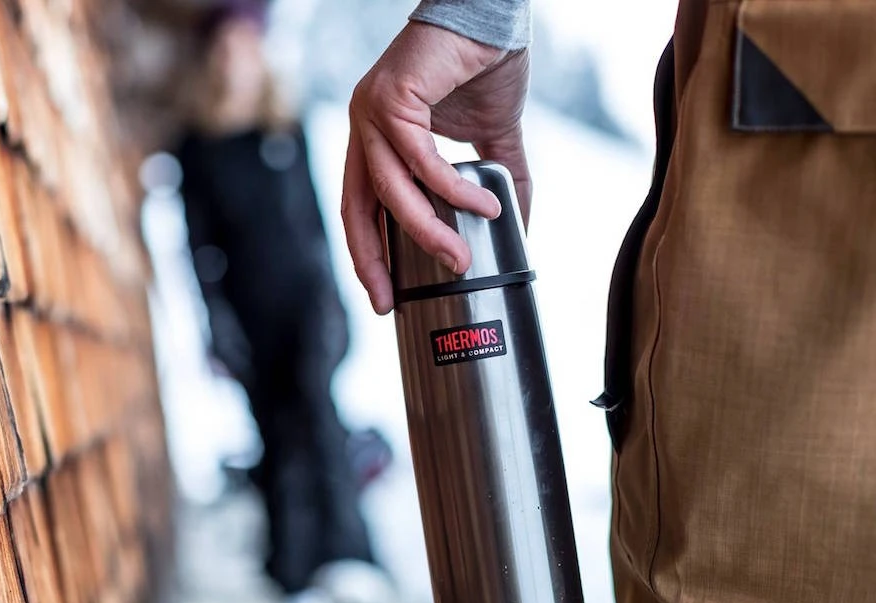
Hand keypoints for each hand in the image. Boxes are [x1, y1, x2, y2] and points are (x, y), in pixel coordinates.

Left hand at [342, 22, 530, 313]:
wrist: (494, 14)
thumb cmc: (482, 67)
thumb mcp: (490, 138)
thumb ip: (498, 180)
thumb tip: (518, 228)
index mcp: (376, 140)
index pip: (360, 208)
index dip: (367, 254)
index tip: (383, 294)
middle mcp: (365, 128)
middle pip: (357, 209)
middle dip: (370, 261)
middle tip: (389, 300)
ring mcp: (372, 112)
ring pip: (391, 191)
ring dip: (427, 231)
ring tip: (461, 258)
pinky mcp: (393, 97)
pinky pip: (421, 160)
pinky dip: (451, 190)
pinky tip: (483, 205)